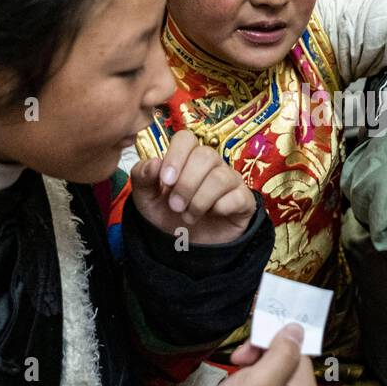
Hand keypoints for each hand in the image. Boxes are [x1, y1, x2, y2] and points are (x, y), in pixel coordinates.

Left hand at [129, 129, 255, 244]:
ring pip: (221, 176)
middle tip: (175, 206)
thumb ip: (142, 177)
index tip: (166, 181)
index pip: (186, 138)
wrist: (183, 247)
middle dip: (187, 183)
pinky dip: (221, 207)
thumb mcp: (145, 199)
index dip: (176, 156)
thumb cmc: (166, 216)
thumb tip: (154, 163)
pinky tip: (211, 215)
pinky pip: (238, 196)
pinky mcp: (244, 200)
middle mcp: (211, 164)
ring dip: (200, 200)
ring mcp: (230, 180)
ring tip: (189, 216)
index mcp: (186, 157)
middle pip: (206, 155)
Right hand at [191, 325, 318, 385]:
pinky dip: (251, 366)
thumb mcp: (259, 382)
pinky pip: (266, 371)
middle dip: (262, 350)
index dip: (274, 344)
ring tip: (236, 363)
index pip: (298, 350)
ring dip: (254, 356)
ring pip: (275, 360)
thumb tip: (299, 328)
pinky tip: (238, 370)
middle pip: (288, 354)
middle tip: (238, 358)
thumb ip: (282, 354)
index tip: (250, 349)